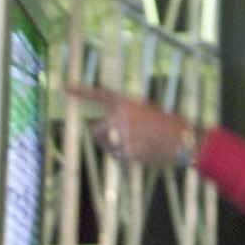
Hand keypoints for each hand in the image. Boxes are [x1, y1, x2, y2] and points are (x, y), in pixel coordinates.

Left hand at [66, 84, 196, 164]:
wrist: (183, 139)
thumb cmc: (166, 124)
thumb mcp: (145, 111)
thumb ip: (123, 117)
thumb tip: (103, 132)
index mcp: (125, 102)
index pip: (98, 94)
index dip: (79, 90)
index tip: (62, 86)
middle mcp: (120, 116)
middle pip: (96, 129)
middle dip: (105, 136)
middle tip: (126, 138)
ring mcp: (122, 134)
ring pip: (106, 145)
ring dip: (116, 147)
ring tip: (139, 144)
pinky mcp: (126, 151)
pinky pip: (117, 156)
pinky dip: (127, 158)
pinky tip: (143, 152)